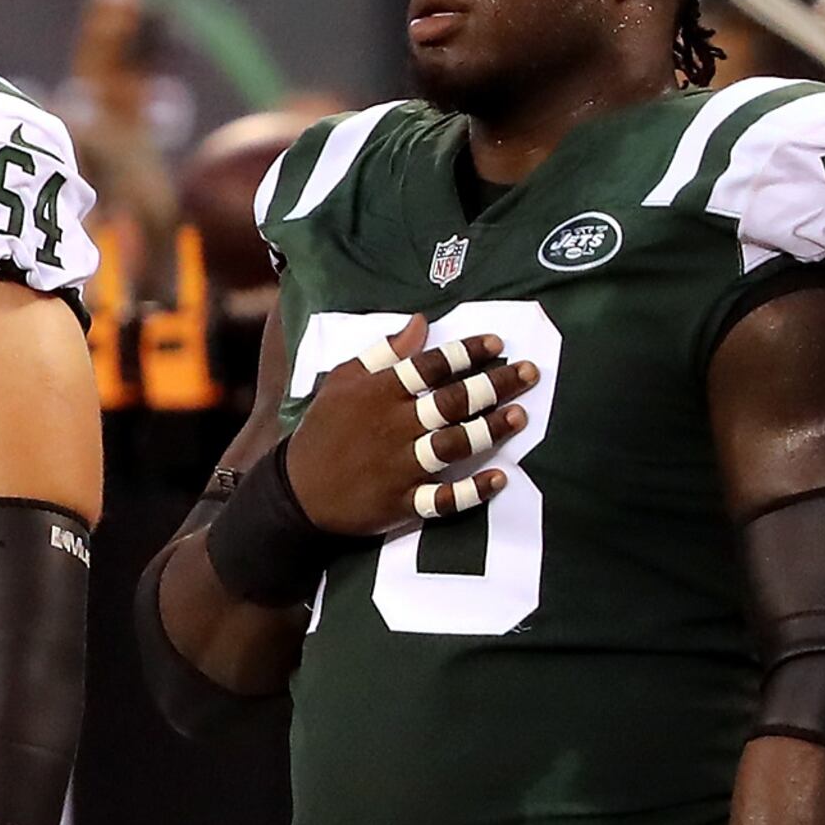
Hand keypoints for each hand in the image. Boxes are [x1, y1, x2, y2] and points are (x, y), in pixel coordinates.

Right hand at [282, 316, 536, 535]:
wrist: (295, 493)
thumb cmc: (322, 432)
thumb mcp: (341, 383)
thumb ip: (382, 353)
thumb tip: (420, 322)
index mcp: (378, 395)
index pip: (429, 366)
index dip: (466, 352)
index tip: (497, 342)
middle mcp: (393, 428)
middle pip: (450, 402)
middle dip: (493, 384)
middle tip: (529, 372)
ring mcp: (399, 467)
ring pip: (452, 445)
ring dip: (489, 430)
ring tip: (519, 415)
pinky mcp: (401, 502)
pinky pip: (441, 499)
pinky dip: (471, 492)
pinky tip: (499, 479)